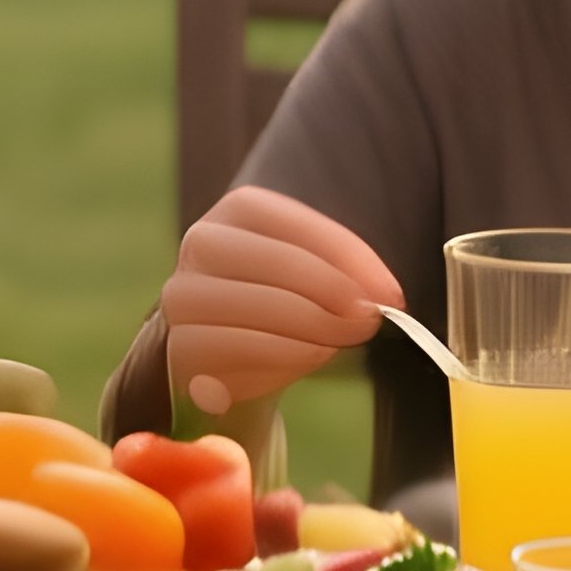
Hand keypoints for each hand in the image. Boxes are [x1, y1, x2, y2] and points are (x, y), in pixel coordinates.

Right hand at [161, 187, 403, 414]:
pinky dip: (280, 354)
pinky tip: (311, 355)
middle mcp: (202, 243)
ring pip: (248, 304)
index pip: (294, 222)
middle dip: (329, 291)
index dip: (348, 257)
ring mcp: (183, 294)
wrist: (244, 359)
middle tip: (367, 319)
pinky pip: (229, 347)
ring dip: (310, 326)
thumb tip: (383, 299)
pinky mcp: (180, 346)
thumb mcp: (326, 280)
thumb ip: (352, 278)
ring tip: (343, 340)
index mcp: (241, 211)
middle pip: (268, 259)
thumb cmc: (293, 307)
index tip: (390, 294)